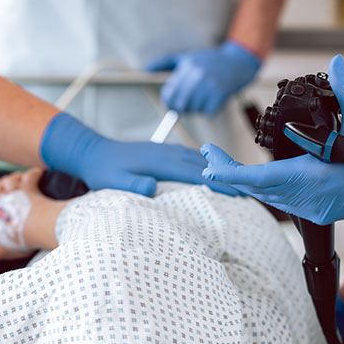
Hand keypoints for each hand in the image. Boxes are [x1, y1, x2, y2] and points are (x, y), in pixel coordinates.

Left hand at [40, 113, 239, 196]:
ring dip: (221, 171)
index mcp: (161, 161)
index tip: (239, 193)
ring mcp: (167, 150)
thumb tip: (151, 187)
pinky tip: (213, 174)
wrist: (93, 152)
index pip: (197, 173)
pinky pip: (192, 159)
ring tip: (239, 184)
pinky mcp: (164, 152)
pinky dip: (207, 166)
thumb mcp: (113, 181)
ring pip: (201, 160)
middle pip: (206, 165)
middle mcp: (168, 152)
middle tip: (250, 193)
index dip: (220, 184)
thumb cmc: (103, 171)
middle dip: (228, 178)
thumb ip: (132, 184)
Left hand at [146, 40, 260, 114]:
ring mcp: (210, 86)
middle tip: (187, 104)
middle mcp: (198, 76)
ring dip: (195, 108)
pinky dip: (207, 110)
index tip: (170, 106)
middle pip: (180, 104)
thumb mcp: (185, 57)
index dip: (167, 103)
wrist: (237, 63)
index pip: (169, 93)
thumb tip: (145, 70)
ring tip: (201, 97)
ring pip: (193, 109)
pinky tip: (211, 99)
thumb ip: (164, 62)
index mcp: (187, 67)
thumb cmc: (207, 61)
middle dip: (181, 108)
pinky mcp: (220, 96)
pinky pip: (206, 112)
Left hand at [201, 54, 343, 224]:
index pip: (259, 179)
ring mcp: (309, 208)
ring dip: (243, 182)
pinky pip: (279, 201)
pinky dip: (262, 189)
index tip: (210, 160)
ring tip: (221, 166)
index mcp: (313, 178)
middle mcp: (306, 198)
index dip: (230, 171)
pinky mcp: (314, 211)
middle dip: (228, 173)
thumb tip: (335, 64)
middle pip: (254, 189)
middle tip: (208, 156)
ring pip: (265, 197)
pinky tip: (252, 180)